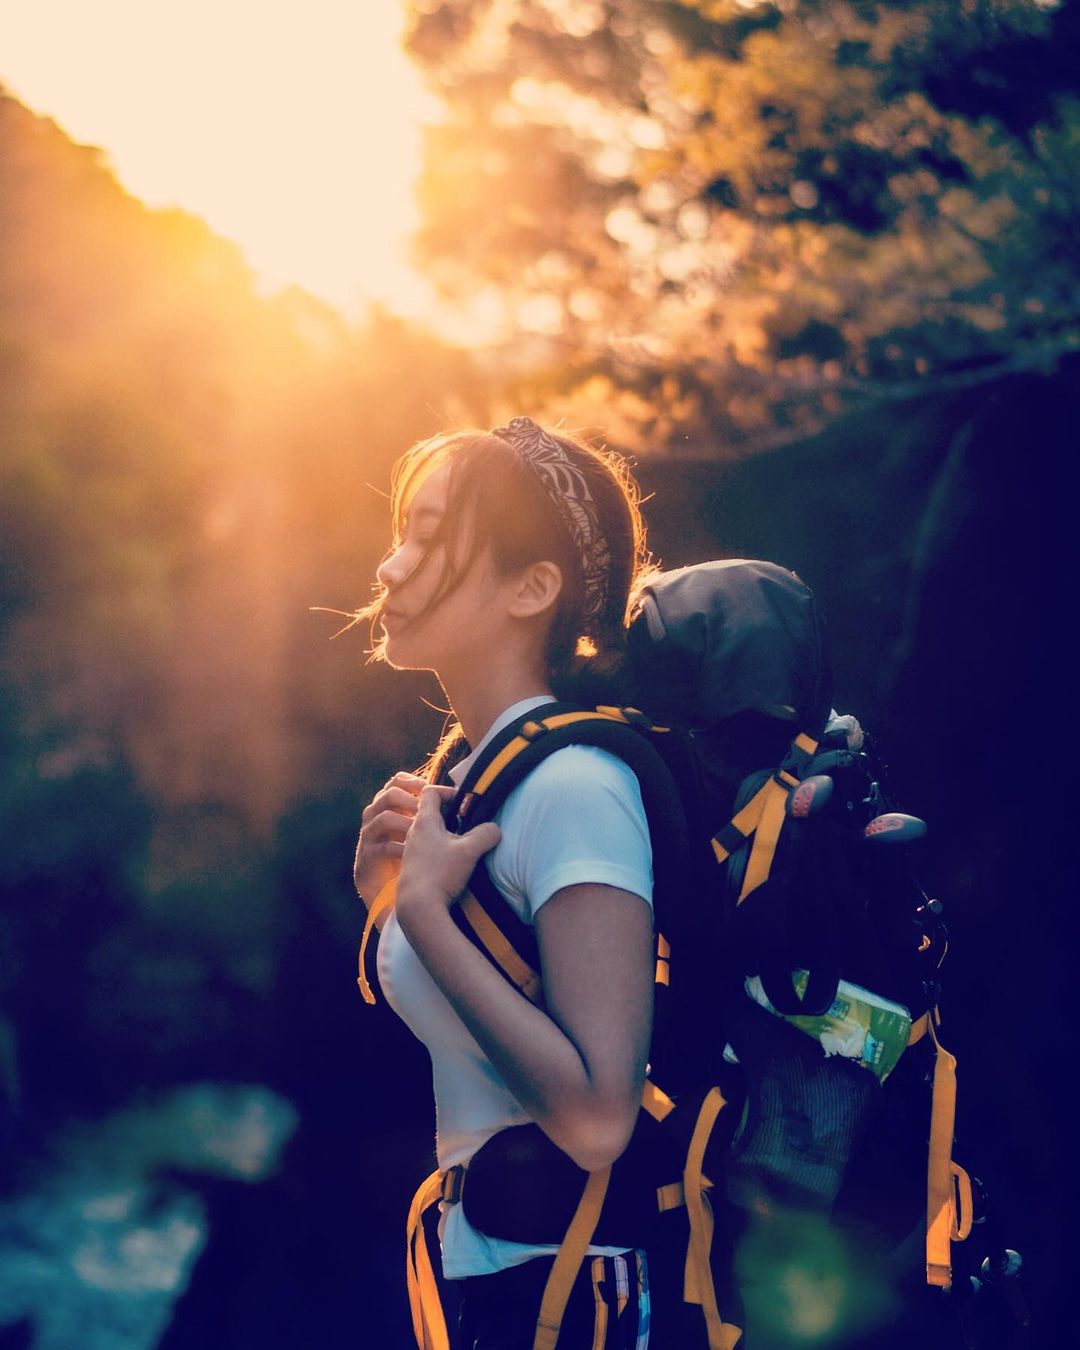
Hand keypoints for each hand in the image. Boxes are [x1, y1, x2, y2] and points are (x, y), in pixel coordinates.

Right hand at [353, 771, 426, 899]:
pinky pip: (379, 847)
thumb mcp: (420, 831)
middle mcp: (376, 817)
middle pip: (387, 794)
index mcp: (389, 806)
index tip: (430, 788)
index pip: (396, 782)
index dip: (412, 781)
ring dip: (405, 823)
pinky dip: (397, 848)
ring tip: (420, 832)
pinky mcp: (366, 857)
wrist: (386, 891)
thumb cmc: (408, 858)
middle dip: (410, 800)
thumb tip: (456, 799)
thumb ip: (429, 813)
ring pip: (381, 817)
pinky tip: (410, 854)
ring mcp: (369, 837)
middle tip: (426, 811)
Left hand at [396, 784, 500, 925]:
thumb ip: (486, 834)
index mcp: (424, 821)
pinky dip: (440, 851)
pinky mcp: (413, 868)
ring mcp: (411, 851)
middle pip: (430, 812)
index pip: (430, 792)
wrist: (417, 908)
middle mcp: (414, 833)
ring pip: (429, 833)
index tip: (464, 802)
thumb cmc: (440, 874)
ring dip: (446, 835)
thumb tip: (495, 829)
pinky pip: (427, 851)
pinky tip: (453, 865)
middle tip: (469, 824)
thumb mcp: (470, 851)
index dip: (448, 791)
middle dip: (451, 815)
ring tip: (464, 846)